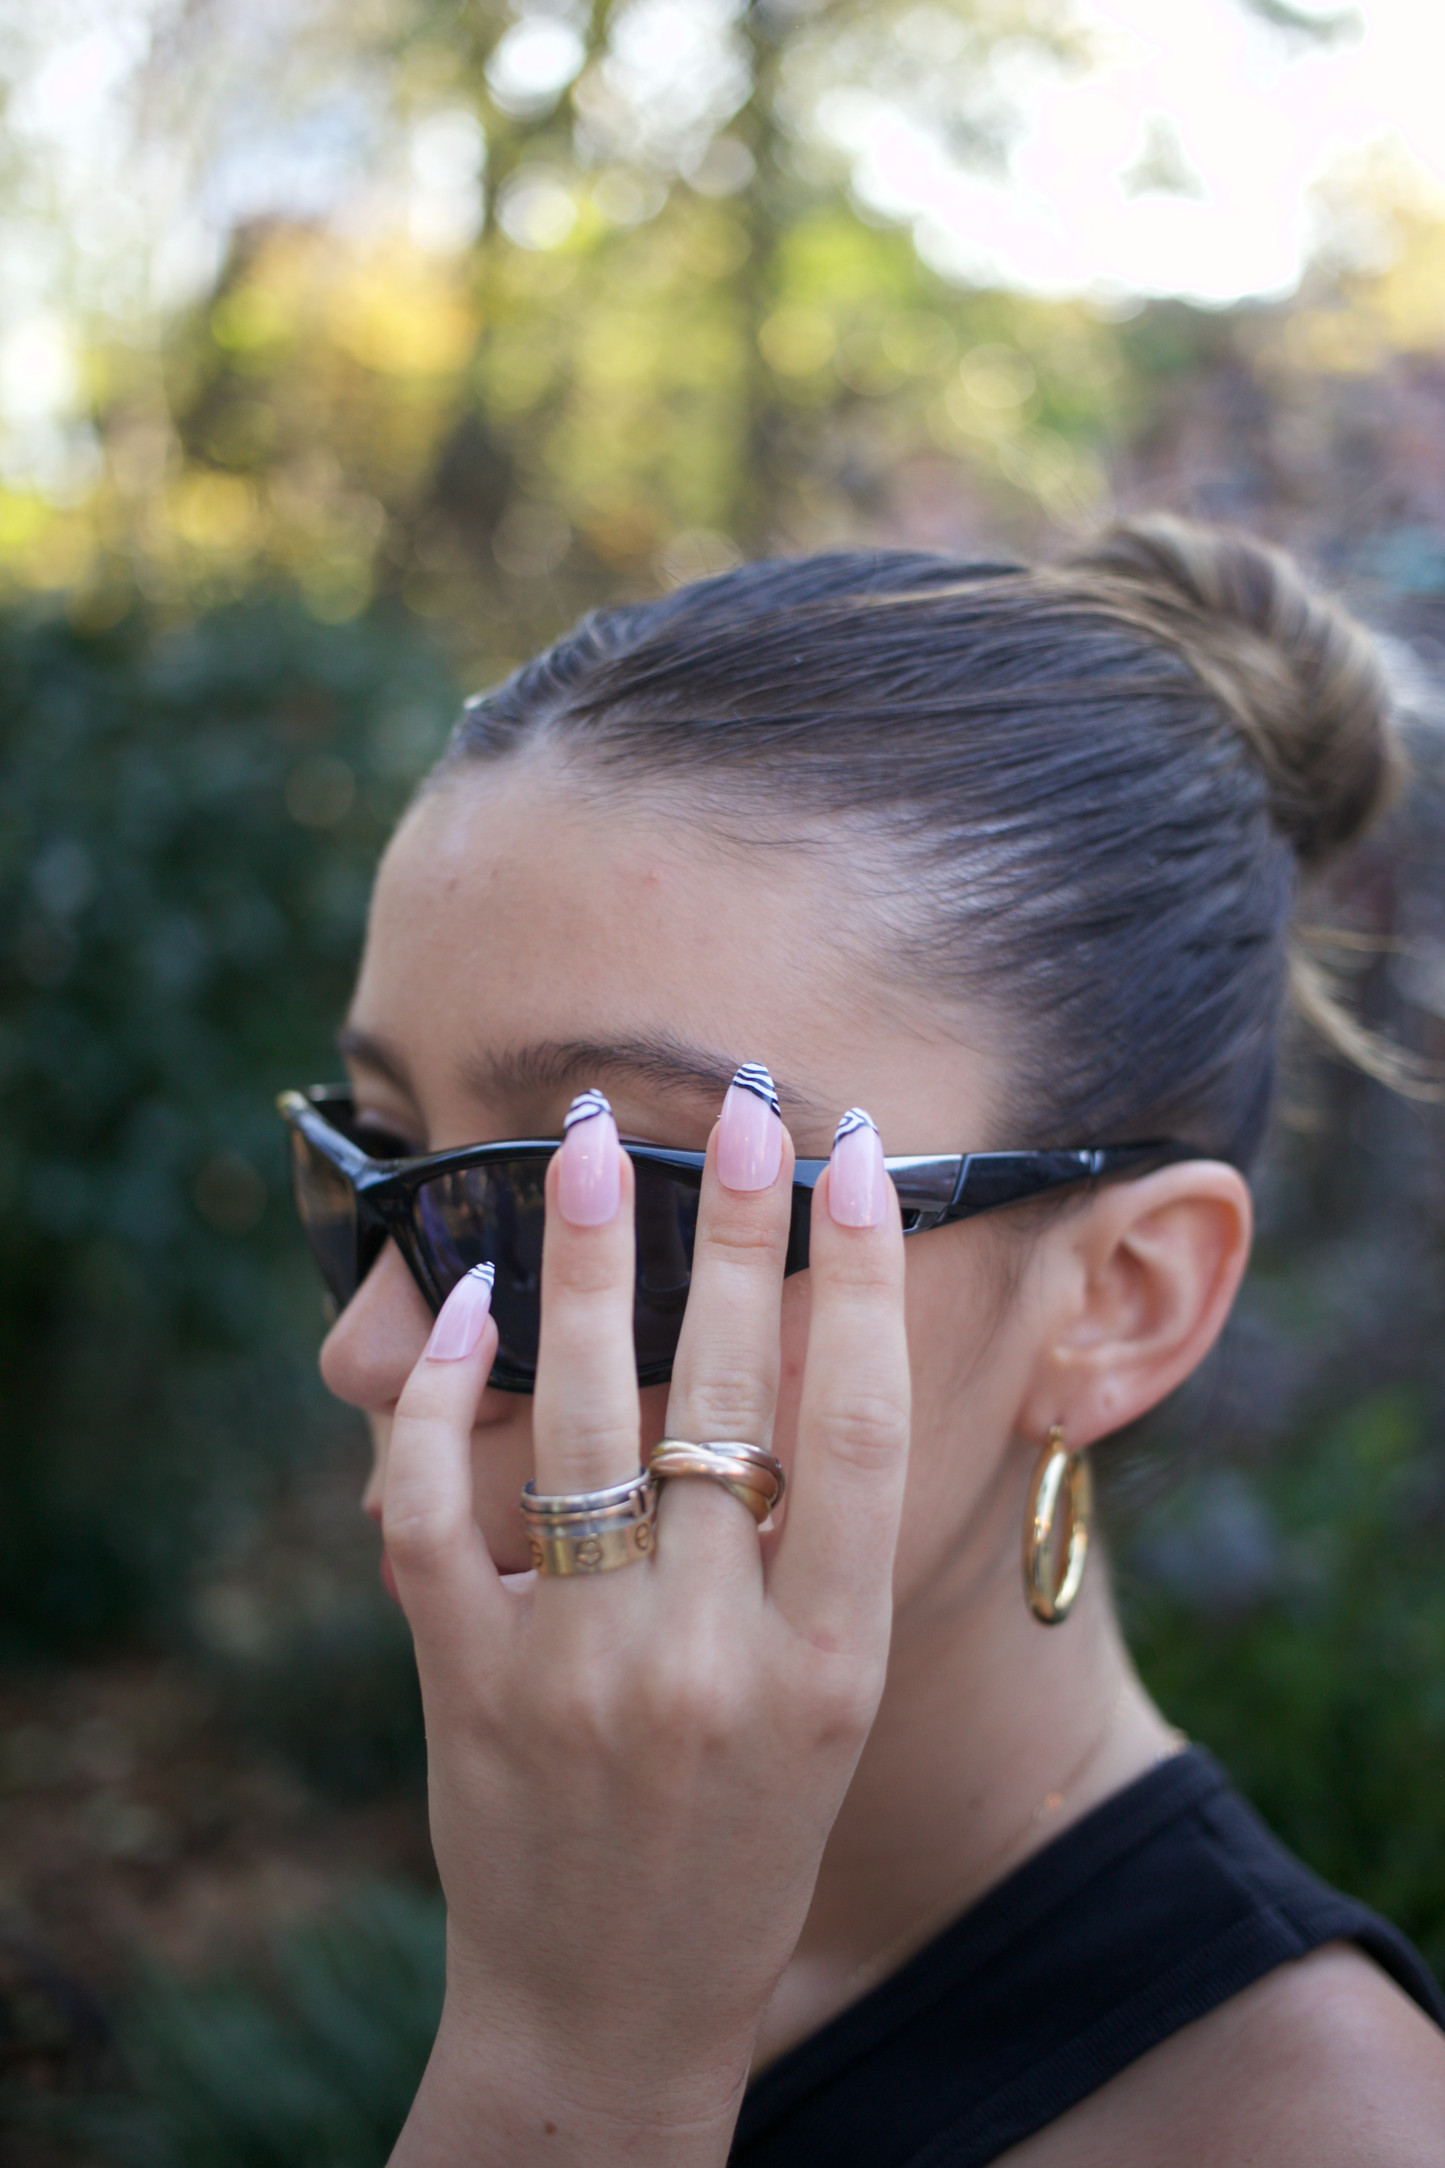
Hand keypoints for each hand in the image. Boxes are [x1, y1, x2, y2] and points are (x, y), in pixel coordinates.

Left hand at [382, 1089, 909, 2165]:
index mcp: (832, 1665)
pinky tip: (463, 1305)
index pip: (860, 1425)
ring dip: (588, 1264)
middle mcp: (716, 1659)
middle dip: (740, 1229)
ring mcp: (583, 1672)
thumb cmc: (742, 1849)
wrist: (610, 2014)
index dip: (866, 1276)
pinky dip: (440, 1397)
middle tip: (747, 1105)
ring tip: (588, 1141)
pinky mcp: (469, 1684)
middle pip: (727, 1394)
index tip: (863, 1160)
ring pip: (580, 1421)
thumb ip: (819, 1550)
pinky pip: (437, 1511)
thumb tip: (799, 1342)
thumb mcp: (827, 1708)